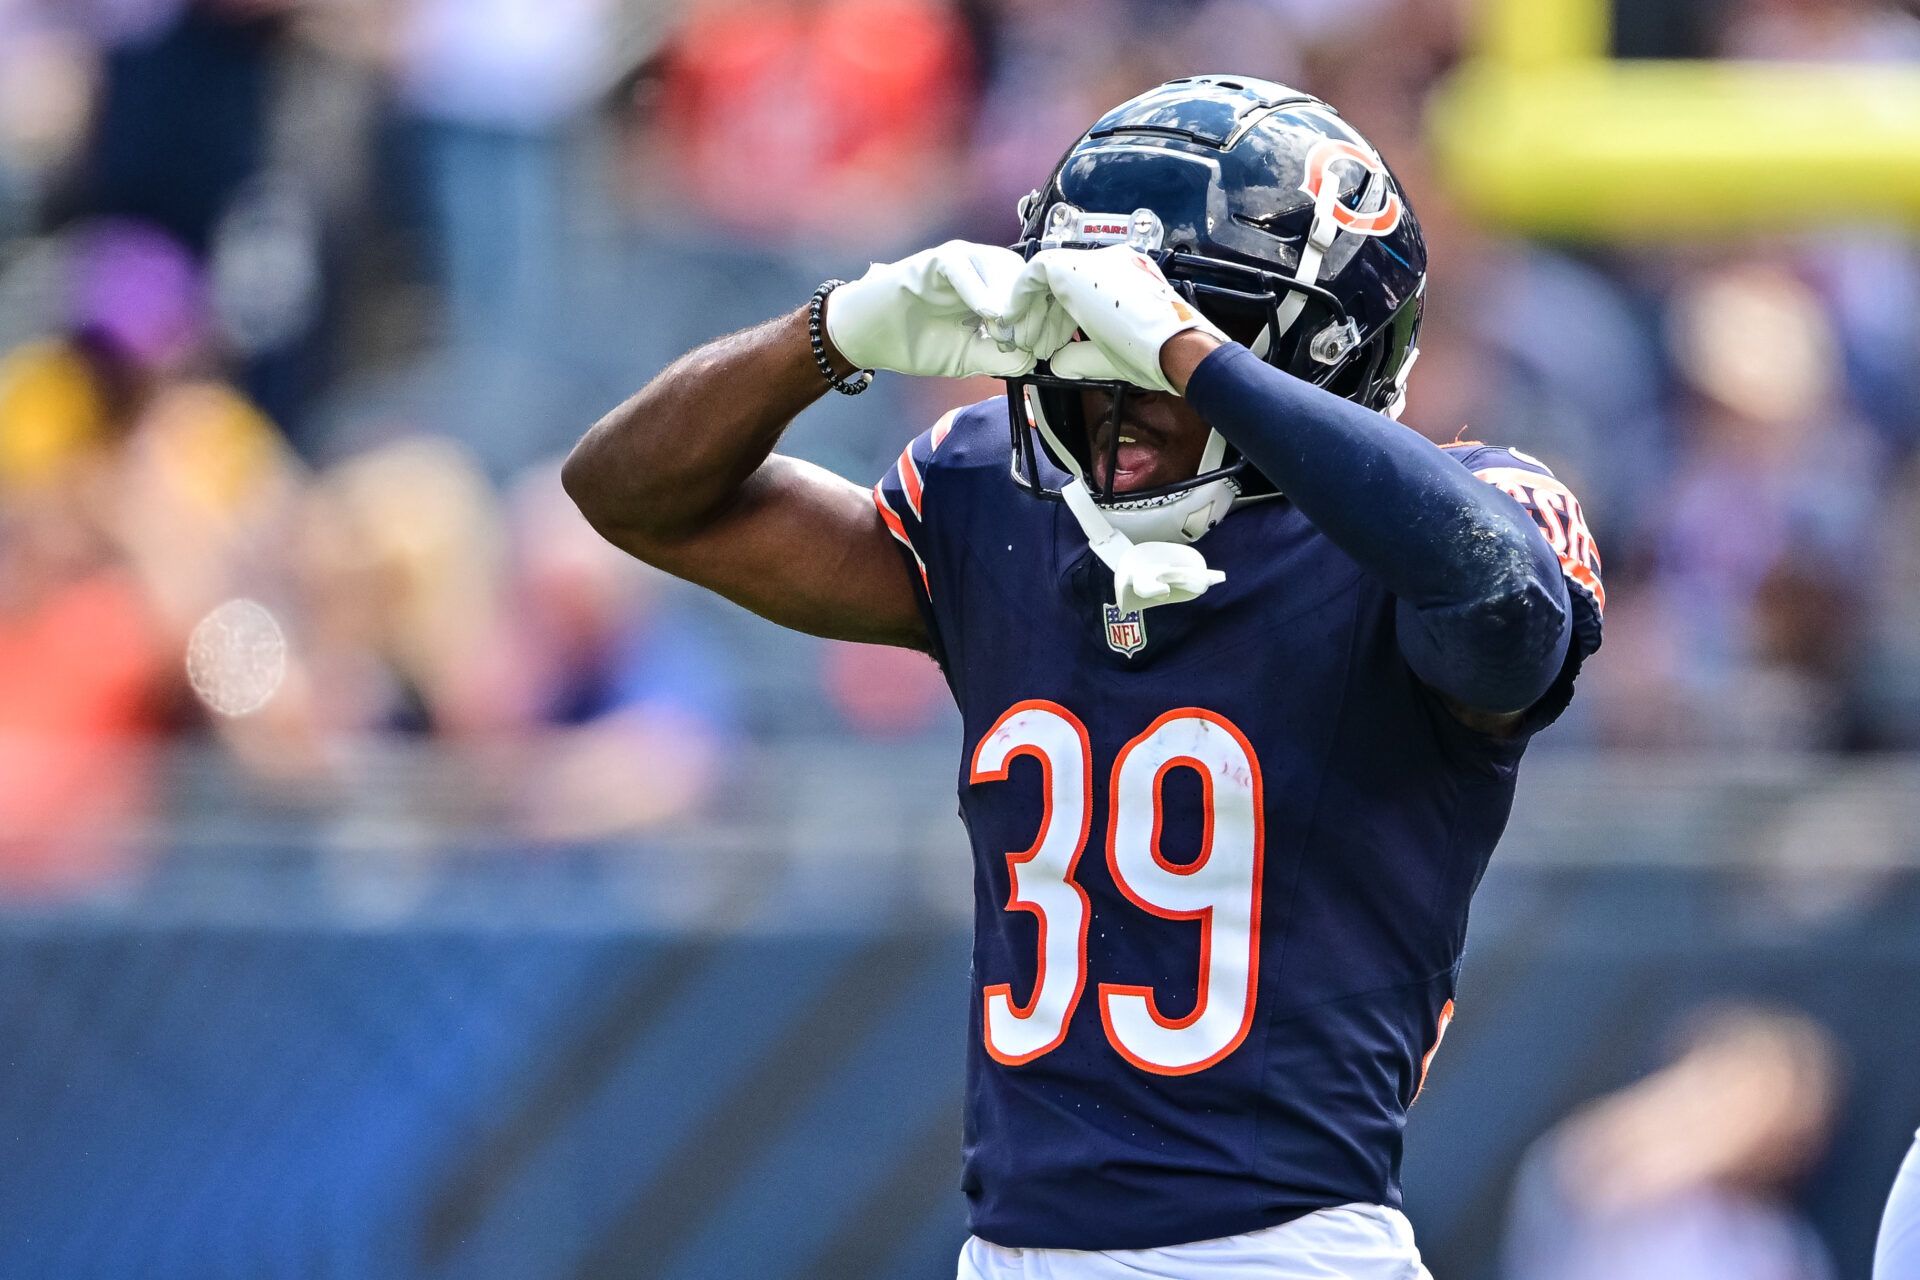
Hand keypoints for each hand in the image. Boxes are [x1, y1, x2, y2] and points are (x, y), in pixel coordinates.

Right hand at [824, 241, 1076, 380]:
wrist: (871, 336)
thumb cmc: (919, 342)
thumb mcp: (969, 358)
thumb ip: (1002, 357)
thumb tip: (1034, 359)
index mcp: (997, 291)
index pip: (1037, 295)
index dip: (1048, 320)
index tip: (1048, 348)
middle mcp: (984, 270)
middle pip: (1026, 279)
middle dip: (1033, 313)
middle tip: (1027, 343)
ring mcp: (960, 262)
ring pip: (1002, 267)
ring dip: (1009, 300)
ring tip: (1004, 331)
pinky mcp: (933, 262)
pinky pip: (962, 267)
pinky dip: (978, 289)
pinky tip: (987, 315)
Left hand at [1005, 245, 1227, 393]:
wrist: (1174, 346)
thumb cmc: (1155, 353)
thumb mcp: (1111, 353)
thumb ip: (1082, 354)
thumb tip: (1058, 363)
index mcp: (1128, 276)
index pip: (1084, 290)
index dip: (1063, 318)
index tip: (1054, 342)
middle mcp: (1112, 261)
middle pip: (1063, 282)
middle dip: (1044, 316)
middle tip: (1035, 345)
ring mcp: (1093, 260)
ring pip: (1047, 277)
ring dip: (1032, 311)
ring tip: (1026, 341)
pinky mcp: (1072, 267)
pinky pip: (1034, 273)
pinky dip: (1020, 297)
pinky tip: (1014, 321)